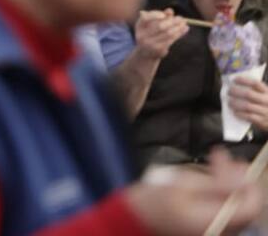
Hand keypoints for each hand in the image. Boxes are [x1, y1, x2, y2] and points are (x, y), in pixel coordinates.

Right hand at [126, 149, 260, 235]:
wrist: (133, 218)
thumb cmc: (153, 199)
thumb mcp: (183, 184)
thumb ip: (217, 183)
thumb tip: (244, 179)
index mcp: (215, 221)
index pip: (250, 207)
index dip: (250, 185)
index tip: (237, 163)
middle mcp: (220, 230)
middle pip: (243, 206)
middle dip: (236, 178)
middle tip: (221, 155)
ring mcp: (214, 231)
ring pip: (234, 206)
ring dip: (229, 183)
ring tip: (215, 161)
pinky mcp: (208, 228)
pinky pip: (224, 210)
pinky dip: (221, 192)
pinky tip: (209, 178)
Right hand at [131, 9, 188, 61]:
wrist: (145, 54)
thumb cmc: (150, 35)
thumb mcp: (152, 25)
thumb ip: (160, 17)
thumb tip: (170, 10)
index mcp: (139, 26)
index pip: (145, 18)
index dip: (155, 15)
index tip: (164, 14)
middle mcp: (143, 35)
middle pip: (160, 27)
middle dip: (172, 21)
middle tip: (181, 18)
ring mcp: (151, 44)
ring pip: (168, 34)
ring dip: (178, 27)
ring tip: (185, 23)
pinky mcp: (159, 49)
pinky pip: (171, 40)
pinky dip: (179, 33)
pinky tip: (185, 29)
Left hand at [229, 76, 267, 129]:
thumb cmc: (266, 105)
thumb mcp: (264, 96)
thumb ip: (255, 91)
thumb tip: (235, 85)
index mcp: (267, 92)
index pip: (255, 84)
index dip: (244, 81)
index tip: (234, 80)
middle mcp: (267, 101)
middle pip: (248, 94)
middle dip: (236, 91)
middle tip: (228, 91)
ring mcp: (264, 111)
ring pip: (247, 105)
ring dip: (235, 103)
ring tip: (229, 102)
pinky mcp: (262, 121)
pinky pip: (248, 116)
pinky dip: (240, 113)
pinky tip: (234, 111)